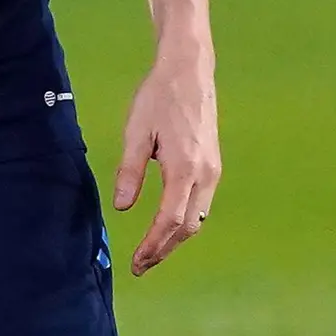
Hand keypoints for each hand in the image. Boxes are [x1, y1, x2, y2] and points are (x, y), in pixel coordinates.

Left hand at [110, 44, 219, 275]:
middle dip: (164, 250)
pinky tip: (167, 226)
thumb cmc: (159, 97)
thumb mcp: (136, 132)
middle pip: (188, 227)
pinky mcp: (213, 165)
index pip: (170, 220)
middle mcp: (205, 174)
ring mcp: (213, 170)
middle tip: (141, 265)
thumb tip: (121, 207)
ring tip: (151, 251)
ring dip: (175, 238)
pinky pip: (201, 204)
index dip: (153, 245)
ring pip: (198, 218)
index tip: (136, 262)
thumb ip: (129, 172)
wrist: (189, 70)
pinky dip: (185, 222)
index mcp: (185, 168)